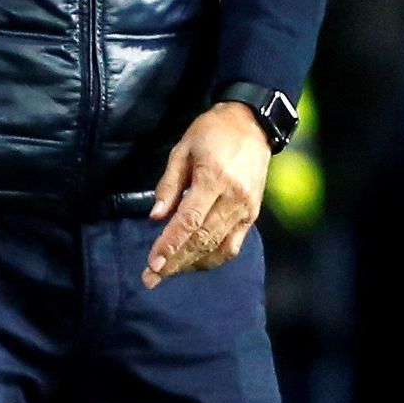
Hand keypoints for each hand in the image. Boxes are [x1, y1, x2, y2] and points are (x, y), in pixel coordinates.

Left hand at [141, 102, 270, 287]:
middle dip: (175, 262)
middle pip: (202, 239)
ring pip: (218, 247)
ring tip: (169, 273)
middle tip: (150, 278)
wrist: (253, 123)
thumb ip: (169, 184)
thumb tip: (155, 218)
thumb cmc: (212, 131)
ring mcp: (246, 209)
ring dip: (192, 264)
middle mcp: (233, 198)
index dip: (170, 245)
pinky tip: (196, 262)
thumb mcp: (183, 149)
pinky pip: (234, 245)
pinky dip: (214, 258)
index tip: (152, 265)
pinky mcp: (253, 214)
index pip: (188, 221)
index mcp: (214, 179)